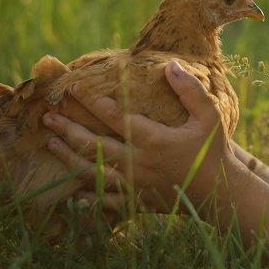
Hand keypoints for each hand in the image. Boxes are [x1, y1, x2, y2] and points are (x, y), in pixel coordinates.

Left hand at [43, 59, 233, 214]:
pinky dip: (84, 195)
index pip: (116, 119)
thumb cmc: (214, 150)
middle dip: (68, 129)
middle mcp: (138, 163)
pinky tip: (70, 188)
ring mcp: (134, 185)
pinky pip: (103, 201)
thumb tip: (170, 65)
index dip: (94, 103)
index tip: (76, 89)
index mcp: (154, 140)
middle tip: (47, 117)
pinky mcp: (136, 202)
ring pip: (92, 172)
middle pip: (94, 146)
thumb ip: (189, 90)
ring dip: (68, 157)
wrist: (220, 193)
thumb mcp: (209, 115)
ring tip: (51, 142)